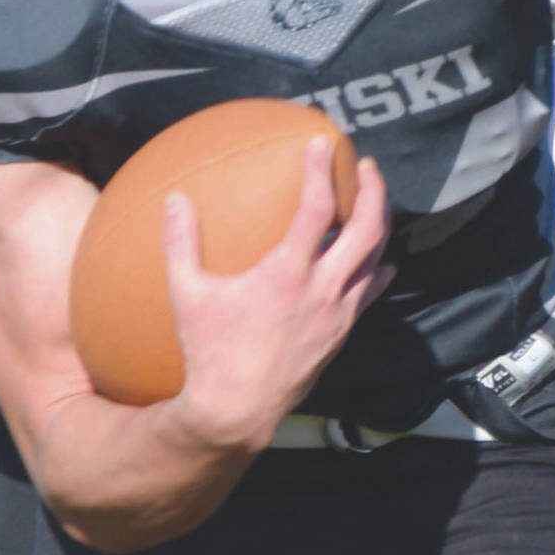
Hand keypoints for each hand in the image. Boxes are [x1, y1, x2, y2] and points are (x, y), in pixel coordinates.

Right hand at [162, 138, 394, 449]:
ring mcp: (338, 315)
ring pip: (377, 261)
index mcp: (287, 274)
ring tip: (373, 203)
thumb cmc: (209, 352)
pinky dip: (378, 269)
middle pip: (367, 230)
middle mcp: (323, 291)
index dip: (321, 171)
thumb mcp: (186, 294)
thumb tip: (174, 199)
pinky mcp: (341, 335)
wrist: (238, 412)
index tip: (321, 142)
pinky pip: (371, 294)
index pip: (317, 209)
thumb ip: (180, 243)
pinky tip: (380, 261)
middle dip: (373, 192)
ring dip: (379, 226)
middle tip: (365, 166)